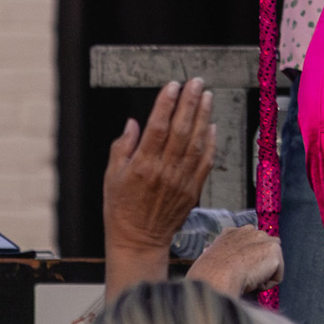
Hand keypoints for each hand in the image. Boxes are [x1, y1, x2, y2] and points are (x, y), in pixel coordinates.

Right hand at [103, 80, 215, 262]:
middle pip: (181, 129)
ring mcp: (182, 180)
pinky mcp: (193, 189)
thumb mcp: (111, 177)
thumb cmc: (121, 210)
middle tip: (196, 83)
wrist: (139, 240)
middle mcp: (165, 170)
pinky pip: (206, 162)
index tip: (173, 86)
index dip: (167, 103)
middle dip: (190, 102)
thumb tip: (132, 124)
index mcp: (143, 165)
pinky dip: (211, 143)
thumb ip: (122, 148)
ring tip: (207, 97)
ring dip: (203, 117)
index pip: (157, 127)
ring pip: (197, 142)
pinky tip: (212, 126)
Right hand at [186, 226, 283, 297]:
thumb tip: (207, 250)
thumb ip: (217, 254)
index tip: (237, 273)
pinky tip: (252, 282)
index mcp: (232, 233)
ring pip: (272, 265)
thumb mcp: (208, 259)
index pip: (248, 245)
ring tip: (245, 280)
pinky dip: (267, 285)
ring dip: (262, 276)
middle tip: (243, 278)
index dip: (246, 262)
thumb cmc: (207, 275)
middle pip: (265, 252)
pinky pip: (277, 277)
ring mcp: (262, 238)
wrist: (215, 276)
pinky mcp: (273, 250)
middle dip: (259, 266)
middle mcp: (249, 231)